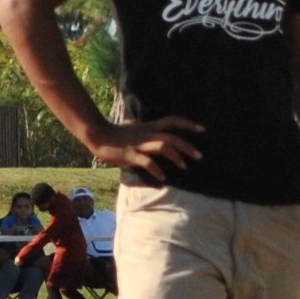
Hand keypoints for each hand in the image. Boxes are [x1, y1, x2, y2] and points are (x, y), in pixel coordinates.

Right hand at [82, 116, 201, 177]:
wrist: (97, 135)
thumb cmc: (113, 133)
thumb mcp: (131, 127)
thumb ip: (139, 127)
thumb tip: (136, 123)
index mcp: (149, 126)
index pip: (172, 120)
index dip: (188, 123)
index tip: (202, 129)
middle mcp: (147, 134)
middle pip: (172, 137)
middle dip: (188, 146)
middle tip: (199, 157)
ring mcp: (140, 144)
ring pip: (164, 146)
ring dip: (176, 157)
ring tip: (184, 167)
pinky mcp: (131, 155)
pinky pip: (148, 162)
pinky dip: (157, 170)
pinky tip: (163, 177)